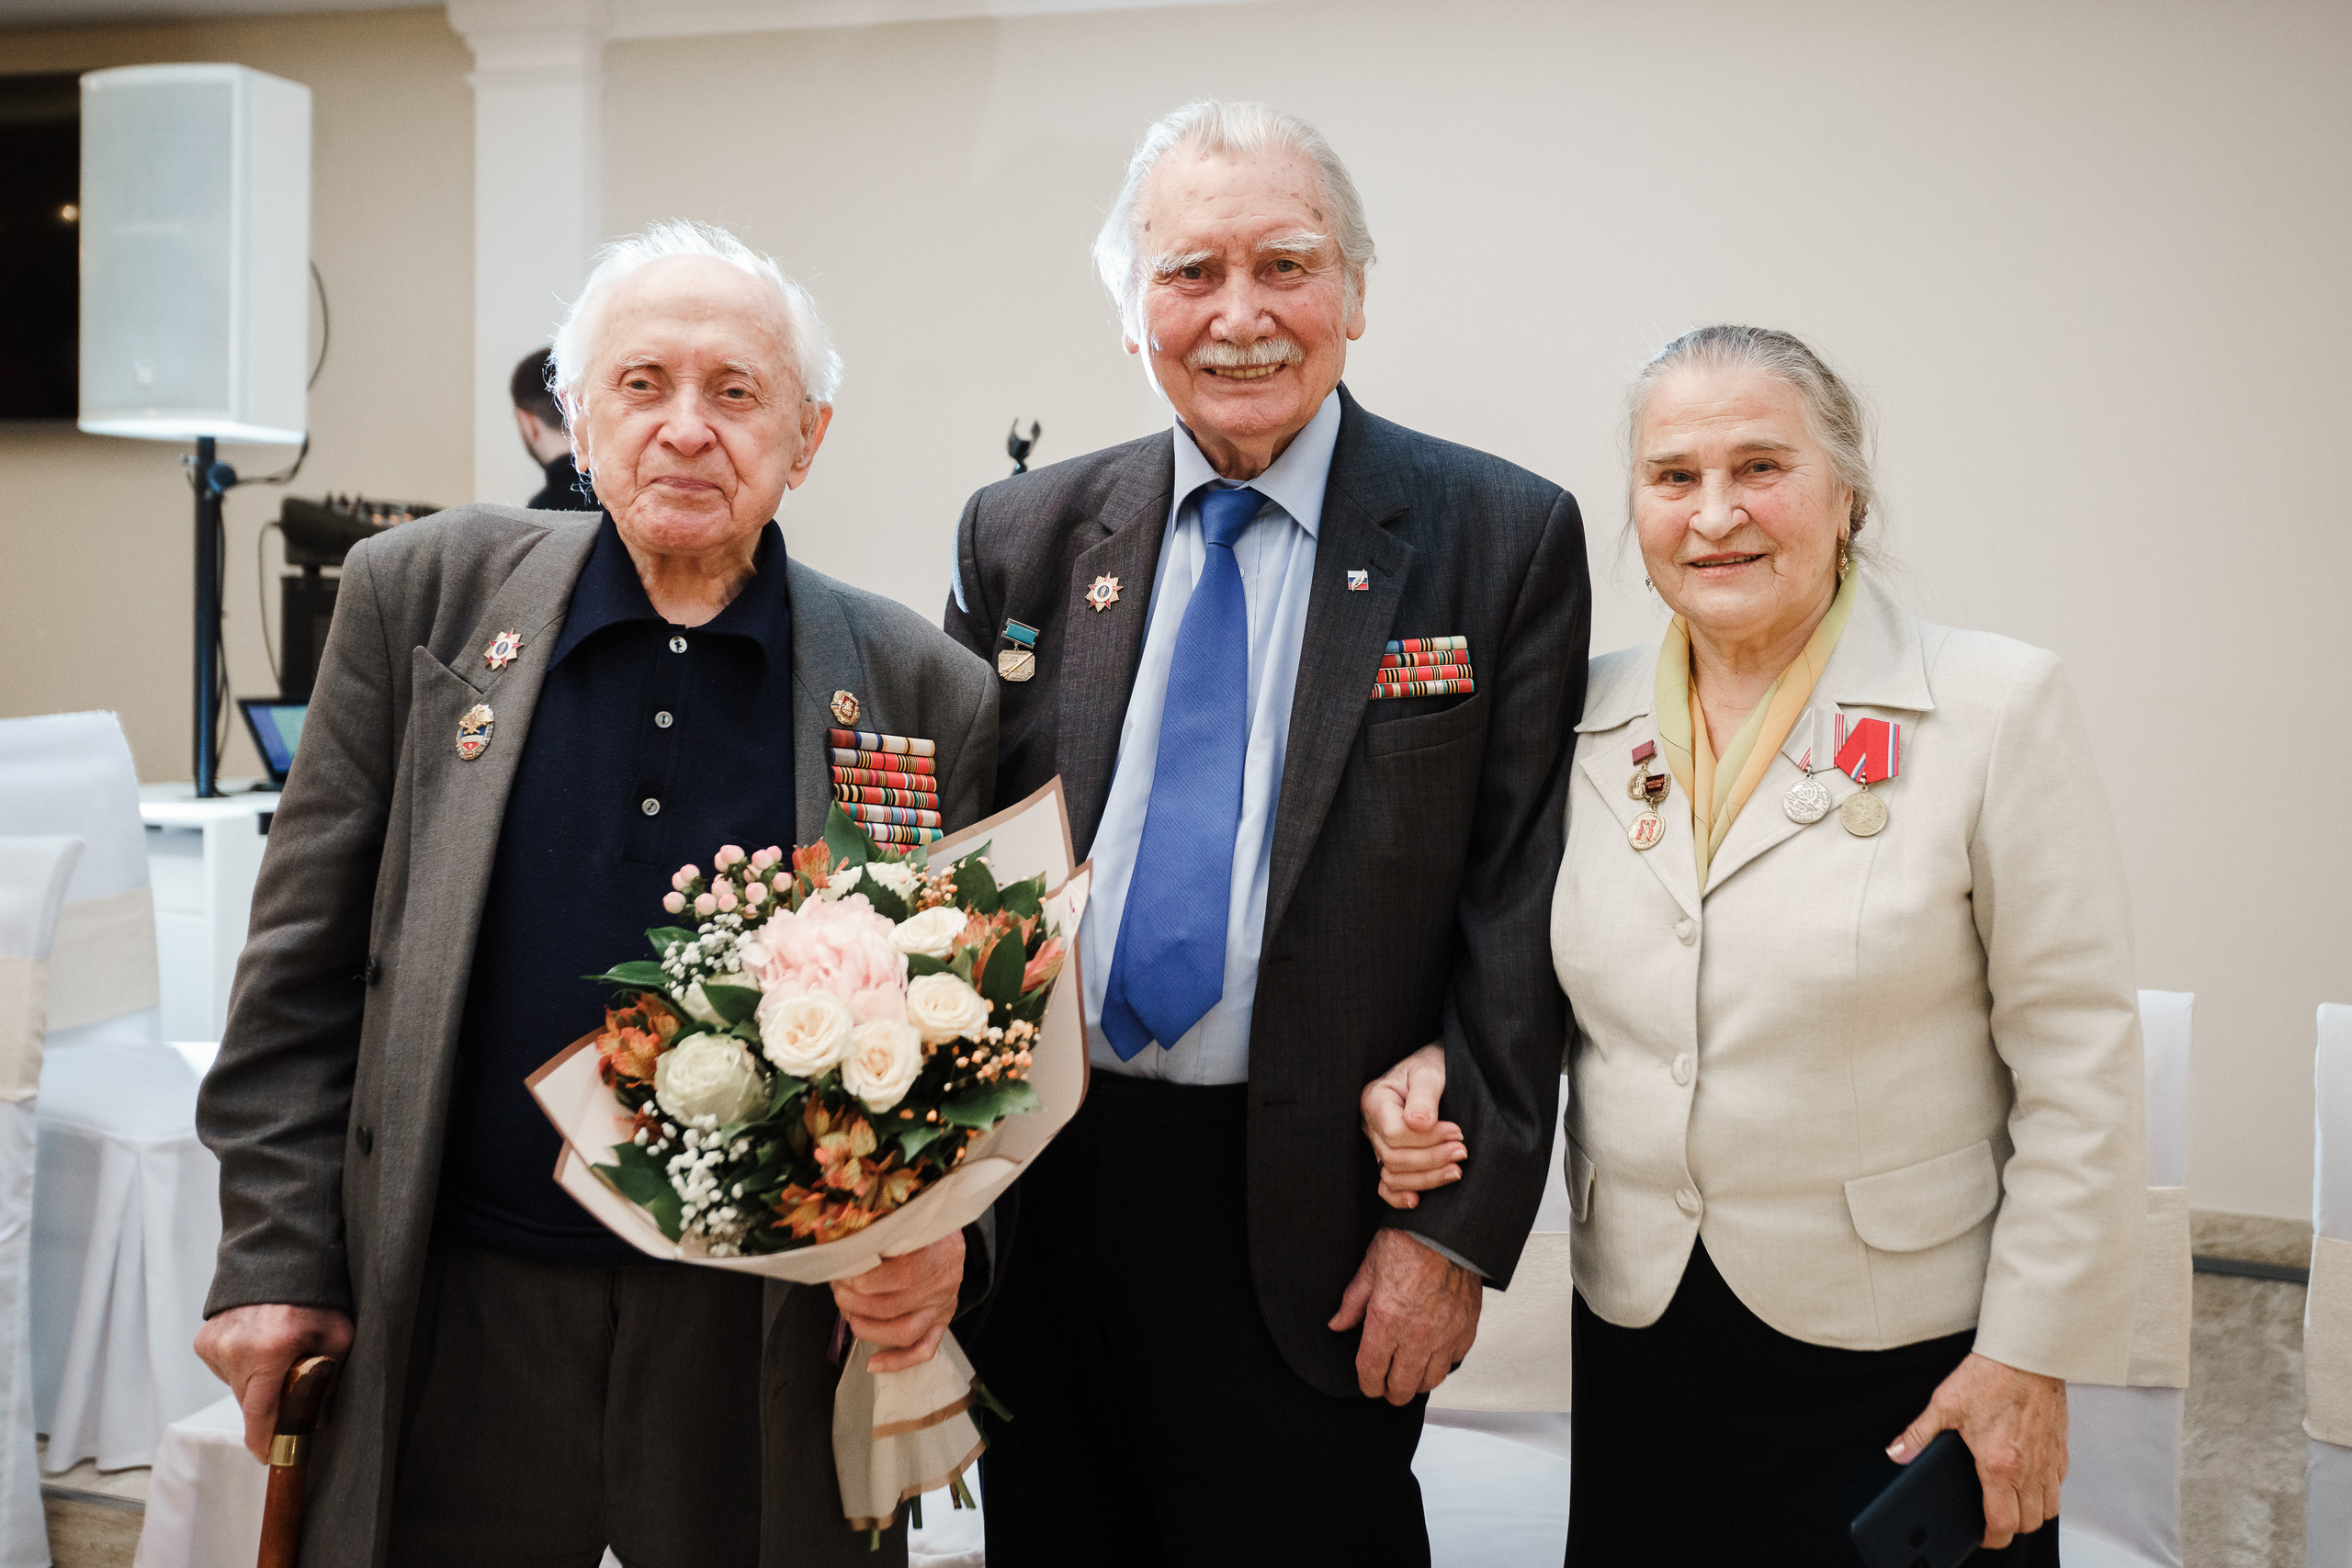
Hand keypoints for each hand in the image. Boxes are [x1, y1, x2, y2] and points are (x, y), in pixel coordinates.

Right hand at [194, 1303, 355, 1461]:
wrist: (281, 1260)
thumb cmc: (316, 1297)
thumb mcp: (338, 1335)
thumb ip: (328, 1379)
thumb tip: (315, 1420)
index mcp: (269, 1349)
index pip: (260, 1412)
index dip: (264, 1440)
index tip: (268, 1456)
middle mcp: (235, 1348)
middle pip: (248, 1403)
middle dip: (269, 1409)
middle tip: (290, 1403)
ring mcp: (216, 1344)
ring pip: (236, 1387)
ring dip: (257, 1385)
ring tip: (278, 1358)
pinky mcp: (204, 1341)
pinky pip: (225, 1370)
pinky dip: (243, 1368)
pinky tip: (260, 1347)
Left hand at [831, 1230, 965, 1373]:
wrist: (949, 1239)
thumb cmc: (925, 1226)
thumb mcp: (912, 1217)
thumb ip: (886, 1228)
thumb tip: (844, 1241)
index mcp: (940, 1252)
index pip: (903, 1274)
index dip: (868, 1280)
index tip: (844, 1273)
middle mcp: (942, 1284)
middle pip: (895, 1305)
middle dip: (855, 1302)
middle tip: (837, 1290)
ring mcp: (941, 1307)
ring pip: (905, 1332)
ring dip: (868, 1329)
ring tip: (847, 1314)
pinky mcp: (940, 1324)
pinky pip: (923, 1350)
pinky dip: (897, 1362)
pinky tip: (873, 1363)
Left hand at [1326, 1227, 1481, 1404]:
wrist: (1449, 1229)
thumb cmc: (1409, 1240)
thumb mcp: (1370, 1267)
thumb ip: (1353, 1302)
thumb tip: (1338, 1324)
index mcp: (1386, 1320)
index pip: (1372, 1372)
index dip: (1367, 1384)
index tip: (1368, 1384)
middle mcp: (1416, 1334)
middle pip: (1402, 1387)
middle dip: (1391, 1392)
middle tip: (1387, 1388)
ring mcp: (1445, 1334)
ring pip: (1430, 1380)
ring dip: (1417, 1382)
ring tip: (1410, 1375)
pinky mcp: (1466, 1328)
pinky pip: (1454, 1360)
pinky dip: (1443, 1362)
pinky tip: (1434, 1353)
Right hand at [1361, 1042, 1464, 1209]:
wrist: (1436, 1068)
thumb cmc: (1432, 1065)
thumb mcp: (1429, 1071)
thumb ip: (1425, 1096)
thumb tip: (1420, 1124)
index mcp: (1375, 1099)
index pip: (1394, 1133)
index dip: (1426, 1139)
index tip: (1456, 1132)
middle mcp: (1371, 1124)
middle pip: (1393, 1157)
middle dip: (1431, 1159)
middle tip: (1463, 1151)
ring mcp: (1377, 1143)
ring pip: (1392, 1175)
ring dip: (1426, 1178)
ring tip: (1457, 1169)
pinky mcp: (1389, 1157)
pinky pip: (1385, 1185)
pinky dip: (1398, 1197)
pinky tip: (1417, 1200)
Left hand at [1887, 1352, 2067, 1548]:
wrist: (2026, 1354)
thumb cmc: (1991, 1375)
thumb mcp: (1944, 1404)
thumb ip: (1918, 1433)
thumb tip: (1898, 1452)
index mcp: (2000, 1466)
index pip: (2002, 1523)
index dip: (1991, 1538)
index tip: (1982, 1536)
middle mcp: (2030, 1469)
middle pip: (2029, 1522)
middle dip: (2011, 1528)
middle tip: (1994, 1521)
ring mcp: (2050, 1460)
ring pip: (2050, 1508)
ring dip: (2032, 1513)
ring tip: (2013, 1504)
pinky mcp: (2061, 1447)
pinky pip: (2060, 1483)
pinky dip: (2047, 1490)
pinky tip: (2031, 1478)